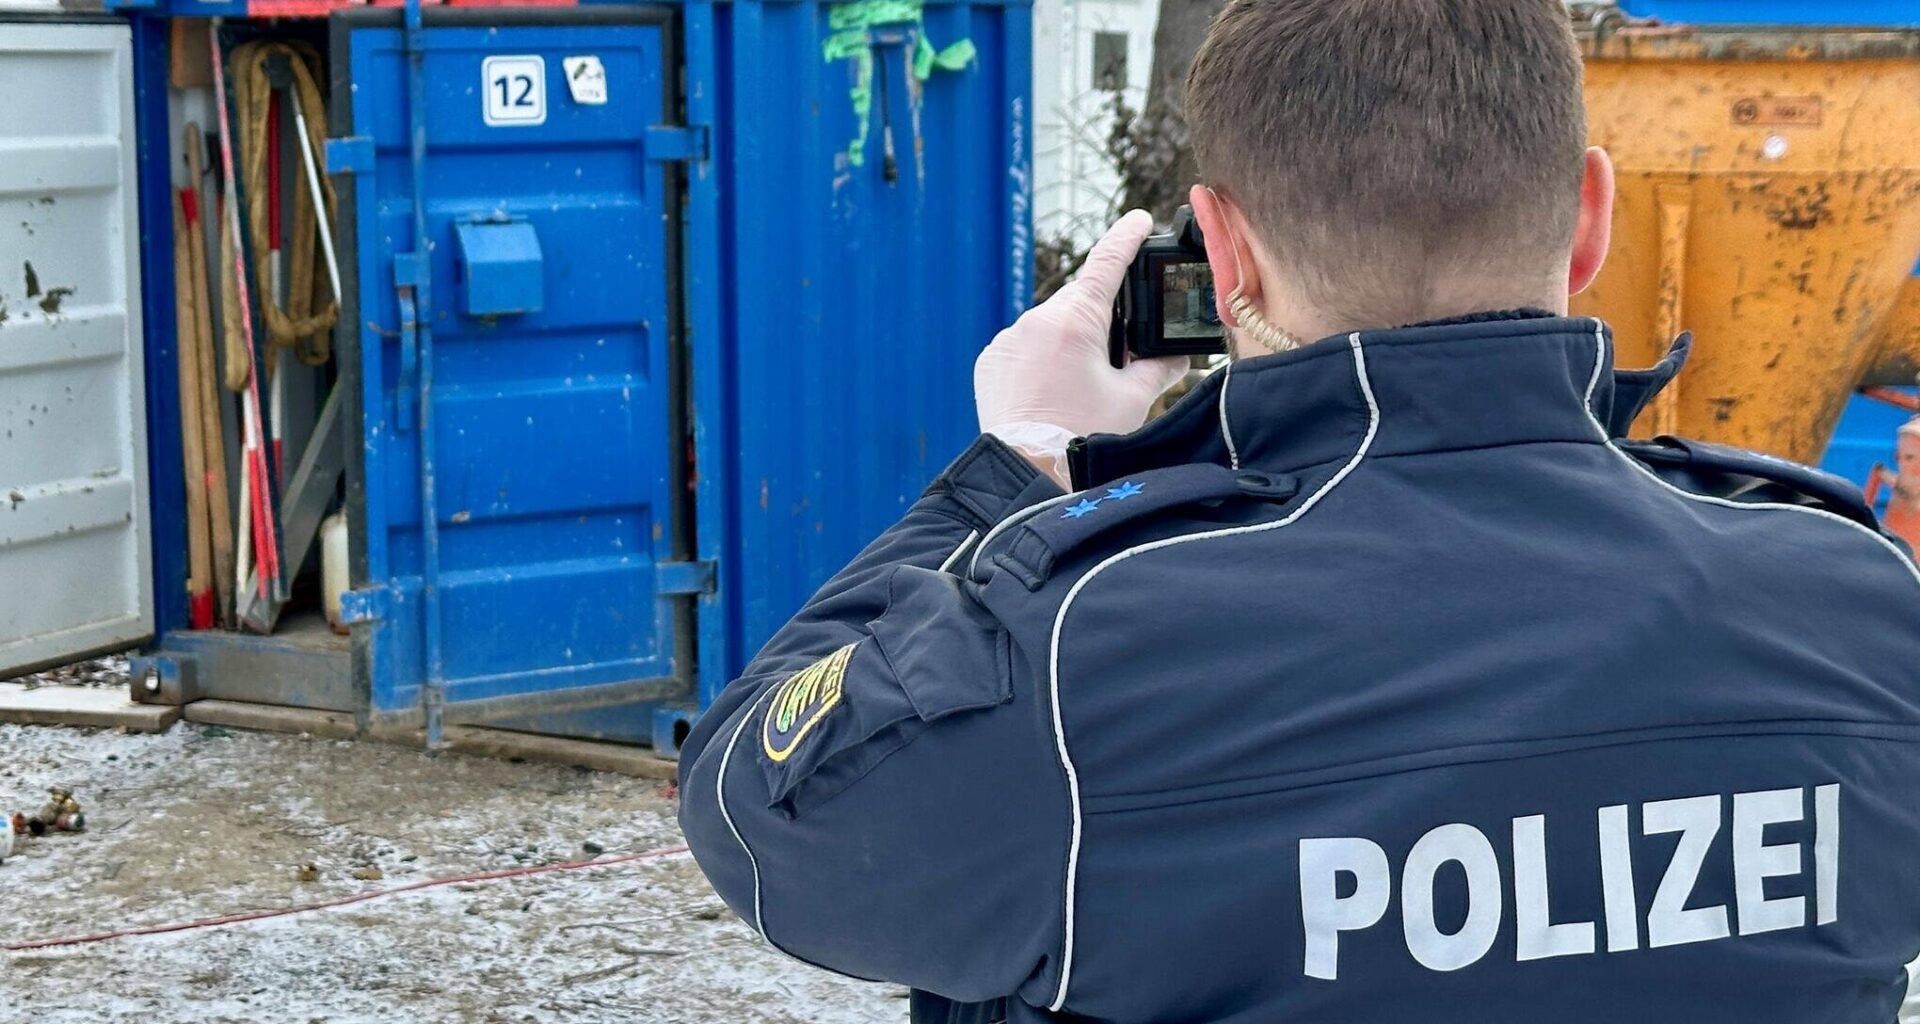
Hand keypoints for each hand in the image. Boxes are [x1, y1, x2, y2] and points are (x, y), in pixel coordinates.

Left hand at [976, 210, 1189, 486]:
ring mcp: (1010, 339)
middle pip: (1080, 300)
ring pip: (1049, 325)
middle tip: (1115, 353)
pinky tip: (1049, 391)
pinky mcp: (992, 359)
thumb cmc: (1081, 434)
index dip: (1127, 237)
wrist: (1029, 470)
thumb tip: (1177, 357)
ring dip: (1067, 341)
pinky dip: (1039, 359)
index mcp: (1077, 320)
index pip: (1108, 262)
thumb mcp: (1132, 399)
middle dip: (1100, 317)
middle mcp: (1037, 320)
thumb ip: (1158, 369)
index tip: (1140, 221)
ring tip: (1077, 386)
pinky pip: (1022, 346)